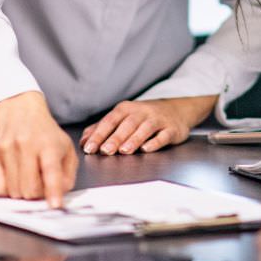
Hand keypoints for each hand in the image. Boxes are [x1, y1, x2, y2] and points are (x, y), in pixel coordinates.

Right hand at [0, 92, 76, 205]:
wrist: (19, 110)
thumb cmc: (45, 132)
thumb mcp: (66, 148)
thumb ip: (67, 174)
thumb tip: (59, 195)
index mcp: (48, 144)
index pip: (50, 170)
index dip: (52, 191)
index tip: (54, 205)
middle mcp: (26, 145)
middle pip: (29, 189)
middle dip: (36, 195)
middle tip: (39, 185)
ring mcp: (6, 149)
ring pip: (13, 191)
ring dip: (22, 193)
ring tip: (27, 178)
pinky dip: (7, 190)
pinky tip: (13, 179)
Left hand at [80, 95, 215, 155]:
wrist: (176, 110)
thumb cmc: (143, 117)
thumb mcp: (123, 117)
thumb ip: (103, 128)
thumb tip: (84, 141)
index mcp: (126, 109)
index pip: (110, 121)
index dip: (99, 134)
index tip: (89, 148)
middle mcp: (141, 112)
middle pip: (126, 125)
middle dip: (114, 138)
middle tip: (104, 151)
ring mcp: (157, 119)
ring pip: (144, 129)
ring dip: (133, 140)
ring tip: (124, 151)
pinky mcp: (171, 129)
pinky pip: (162, 135)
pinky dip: (155, 142)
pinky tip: (147, 149)